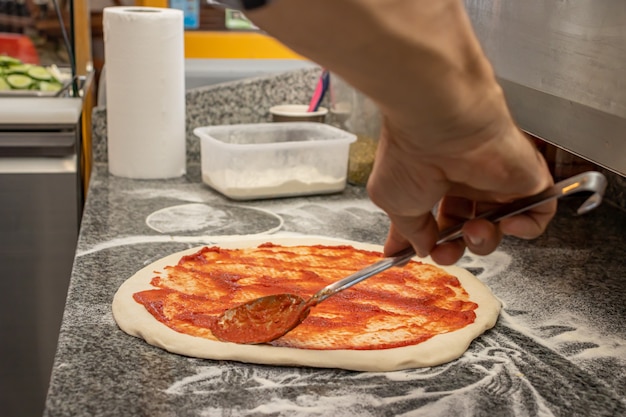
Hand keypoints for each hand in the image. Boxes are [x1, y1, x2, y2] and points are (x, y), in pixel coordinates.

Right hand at [367, 116, 554, 264]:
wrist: (439, 121)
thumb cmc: (411, 155)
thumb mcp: (392, 201)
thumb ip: (408, 231)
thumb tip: (419, 249)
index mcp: (433, 181)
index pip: (434, 220)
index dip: (426, 242)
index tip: (413, 254)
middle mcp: (466, 179)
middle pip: (467, 228)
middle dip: (455, 249)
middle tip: (446, 252)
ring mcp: (497, 179)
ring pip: (499, 226)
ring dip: (484, 242)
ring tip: (473, 231)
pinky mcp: (527, 177)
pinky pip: (539, 214)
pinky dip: (528, 228)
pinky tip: (507, 224)